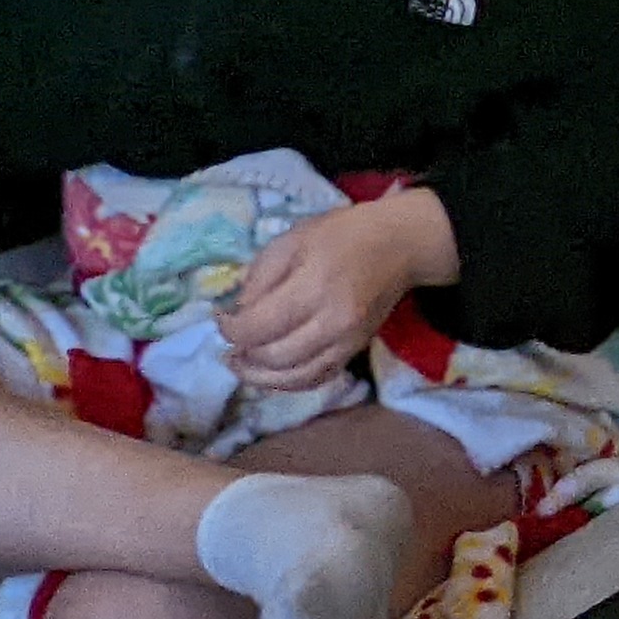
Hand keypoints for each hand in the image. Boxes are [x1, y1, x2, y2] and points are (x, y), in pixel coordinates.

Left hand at [221, 188, 459, 391]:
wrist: (399, 246)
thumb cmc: (342, 235)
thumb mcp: (291, 241)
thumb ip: (259, 279)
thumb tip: (239, 315)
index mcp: (312, 288)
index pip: (257, 328)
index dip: (229, 329)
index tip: (219, 316)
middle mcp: (332, 323)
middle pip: (273, 358)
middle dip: (243, 355)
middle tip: (229, 343)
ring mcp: (347, 342)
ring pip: (294, 378)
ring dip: (260, 378)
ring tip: (242, 365)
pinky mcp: (355, 351)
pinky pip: (317, 379)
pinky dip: (289, 382)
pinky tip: (272, 373)